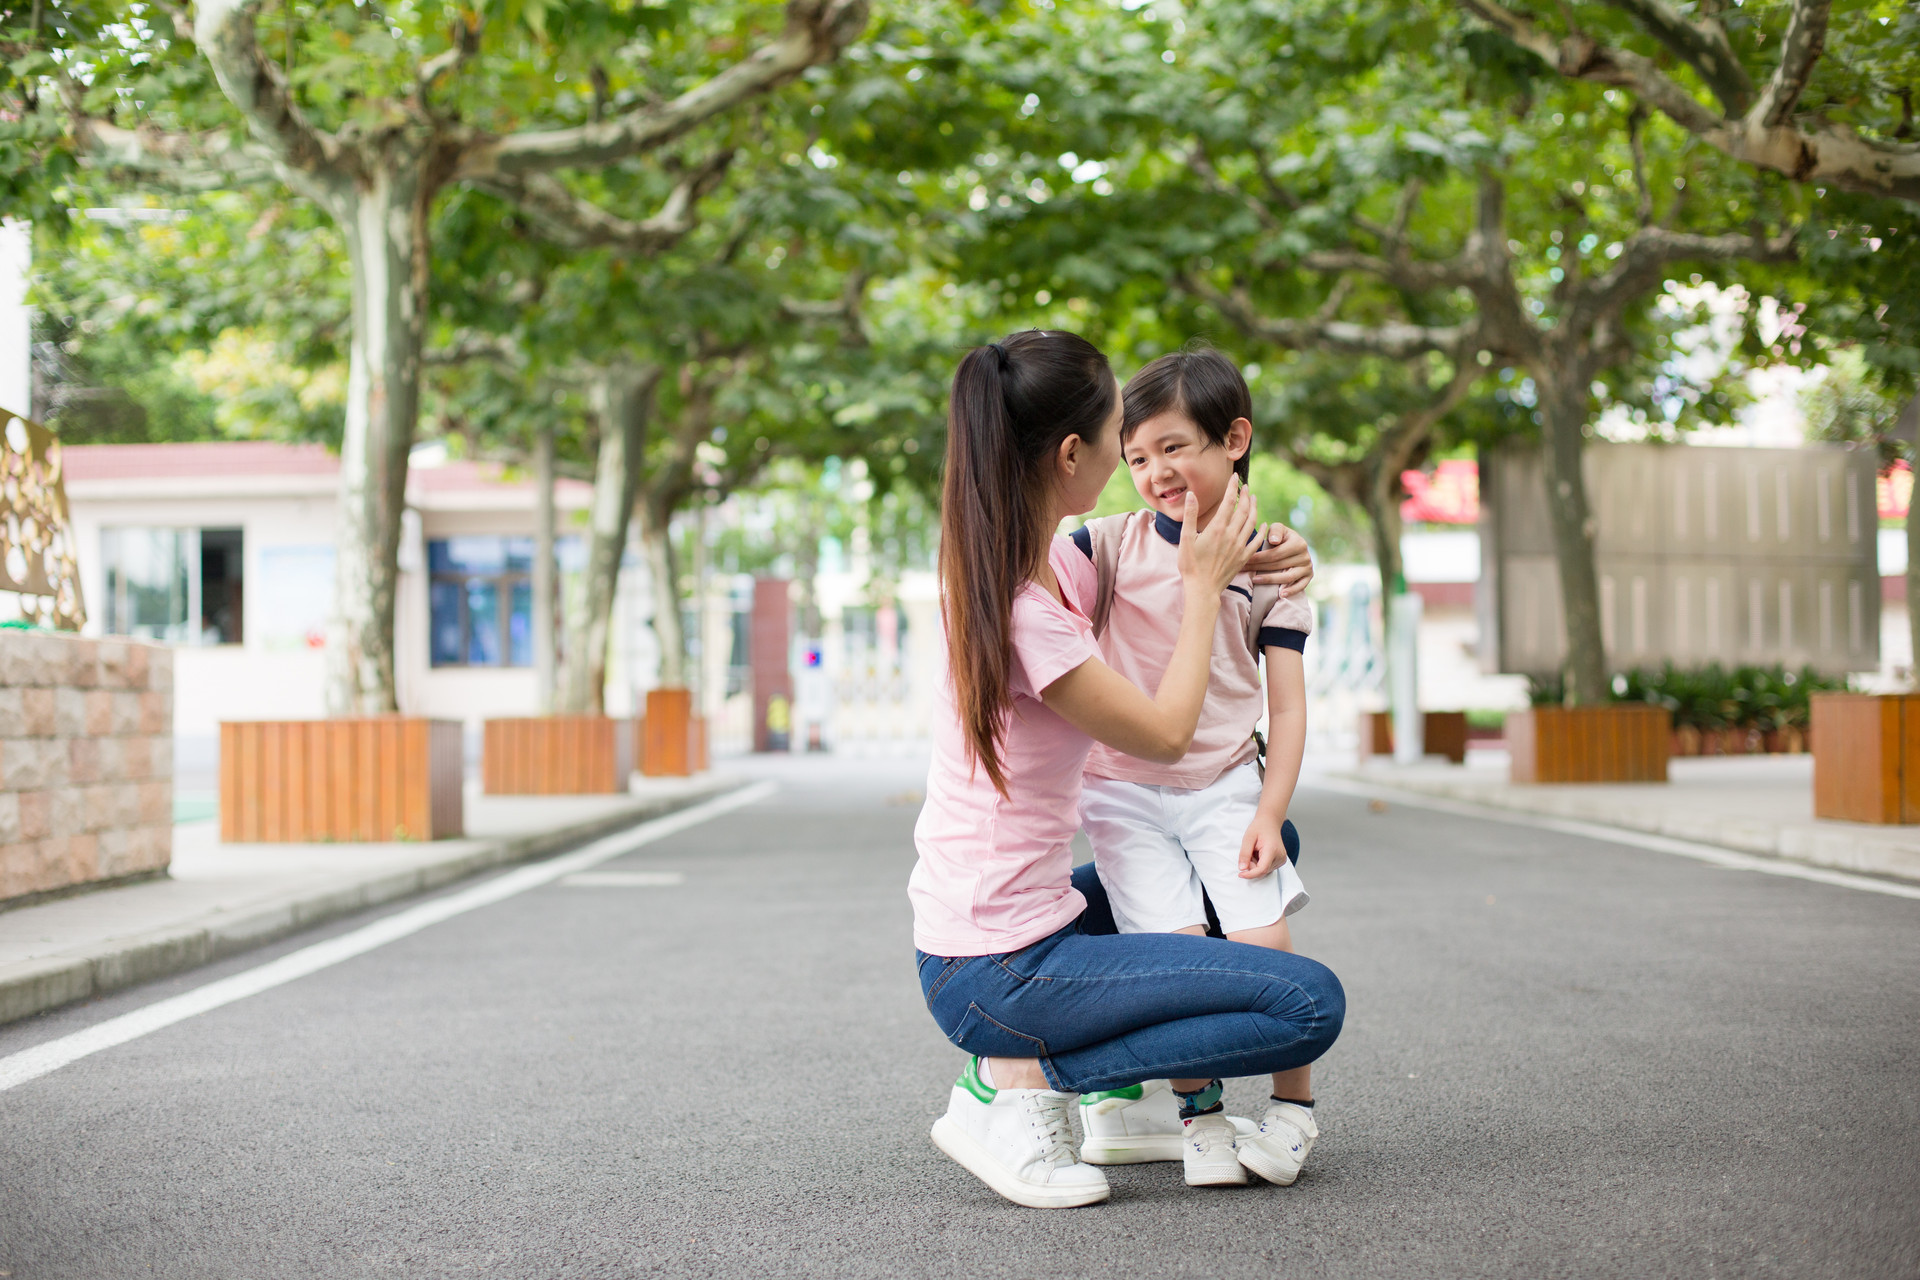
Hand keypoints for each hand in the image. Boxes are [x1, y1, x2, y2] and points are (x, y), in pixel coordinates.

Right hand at [1176, 476, 1259, 597]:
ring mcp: (1240, 546)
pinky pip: (1257, 541)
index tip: (1234, 477)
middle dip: (1246, 495)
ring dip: (1254, 508)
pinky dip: (1263, 531)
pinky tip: (1266, 525)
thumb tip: (1191, 495)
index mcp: (1217, 528)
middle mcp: (1232, 535)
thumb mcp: (1186, 539)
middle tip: (1246, 486)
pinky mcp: (1244, 557)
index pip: (1228, 502)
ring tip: (1254, 499)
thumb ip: (1190, 515)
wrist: (1203, 589)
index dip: (1232, 487)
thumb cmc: (1191, 565)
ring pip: (1252, 522)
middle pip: (1243, 509)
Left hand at [1237, 813, 1287, 879]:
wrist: (1270, 822)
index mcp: (1272, 850)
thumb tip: (1242, 868)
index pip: (1261, 869)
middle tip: (1249, 852)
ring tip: (1255, 851)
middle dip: (1252, 866)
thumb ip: (1244, 854)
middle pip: (1262, 871)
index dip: (1250, 874)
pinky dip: (1260, 863)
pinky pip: (1267, 867)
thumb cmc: (1259, 827)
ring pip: (1264, 870)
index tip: (1240, 874)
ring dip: (1255, 864)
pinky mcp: (1281, 860)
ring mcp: (1282, 859)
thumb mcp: (1248, 838)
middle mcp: (1280, 856)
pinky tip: (1260, 853)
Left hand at [1247, 524, 1313, 595]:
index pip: (1275, 553)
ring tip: (1254, 580)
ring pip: (1288, 577)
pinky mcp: (1309, 576)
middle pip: (1279, 565)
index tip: (1245, 560)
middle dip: (1259, 568)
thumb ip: (1275, 531)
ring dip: (1270, 580)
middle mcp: (1305, 556)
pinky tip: (1280, 594)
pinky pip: (1301, 586)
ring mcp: (1308, 567)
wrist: (1295, 545)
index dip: (1259, 557)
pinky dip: (1291, 591)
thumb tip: (1274, 541)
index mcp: (1298, 543)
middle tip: (1243, 569)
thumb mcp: (1278, 529)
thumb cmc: (1281, 537)